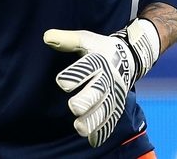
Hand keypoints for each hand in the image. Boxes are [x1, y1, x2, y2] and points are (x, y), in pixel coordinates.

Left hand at [44, 19, 159, 146]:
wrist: (129, 56)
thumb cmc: (100, 48)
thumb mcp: (86, 39)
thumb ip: (67, 40)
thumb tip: (46, 37)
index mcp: (100, 59)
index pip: (89, 66)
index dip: (76, 75)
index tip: (62, 82)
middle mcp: (109, 78)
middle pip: (98, 90)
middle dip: (87, 100)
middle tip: (74, 107)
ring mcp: (114, 93)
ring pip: (105, 108)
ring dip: (94, 119)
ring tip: (79, 127)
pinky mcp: (116, 105)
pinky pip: (111, 119)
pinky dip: (103, 130)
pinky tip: (92, 140)